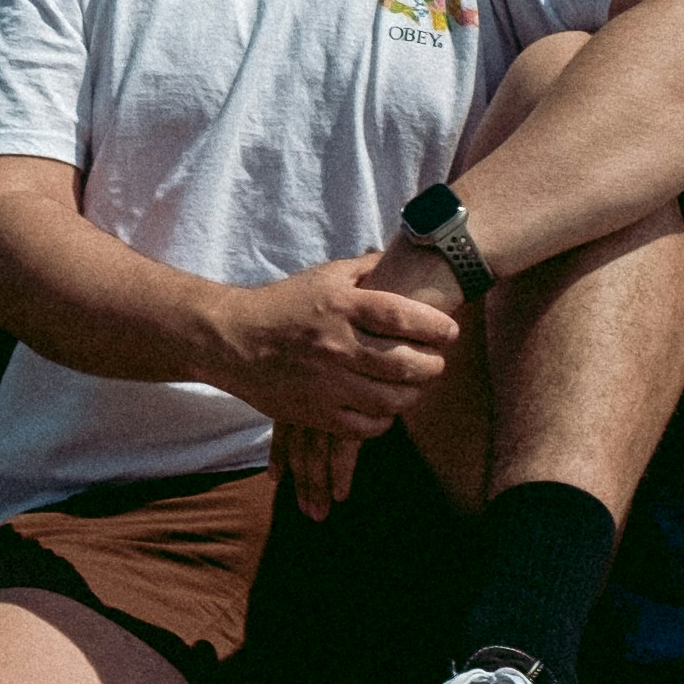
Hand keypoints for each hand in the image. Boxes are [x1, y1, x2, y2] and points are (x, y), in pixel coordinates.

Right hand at [225, 249, 463, 448]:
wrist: (233, 340)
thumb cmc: (284, 304)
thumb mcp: (324, 275)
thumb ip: (366, 268)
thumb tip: (405, 256)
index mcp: (340, 306)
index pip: (401, 315)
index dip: (435, 325)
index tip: (450, 330)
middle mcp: (335, 345)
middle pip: (404, 363)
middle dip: (433, 365)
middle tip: (438, 360)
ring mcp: (325, 383)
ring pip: (390, 399)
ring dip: (414, 394)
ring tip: (417, 384)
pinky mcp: (315, 414)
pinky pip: (365, 427)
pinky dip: (384, 419)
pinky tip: (386, 407)